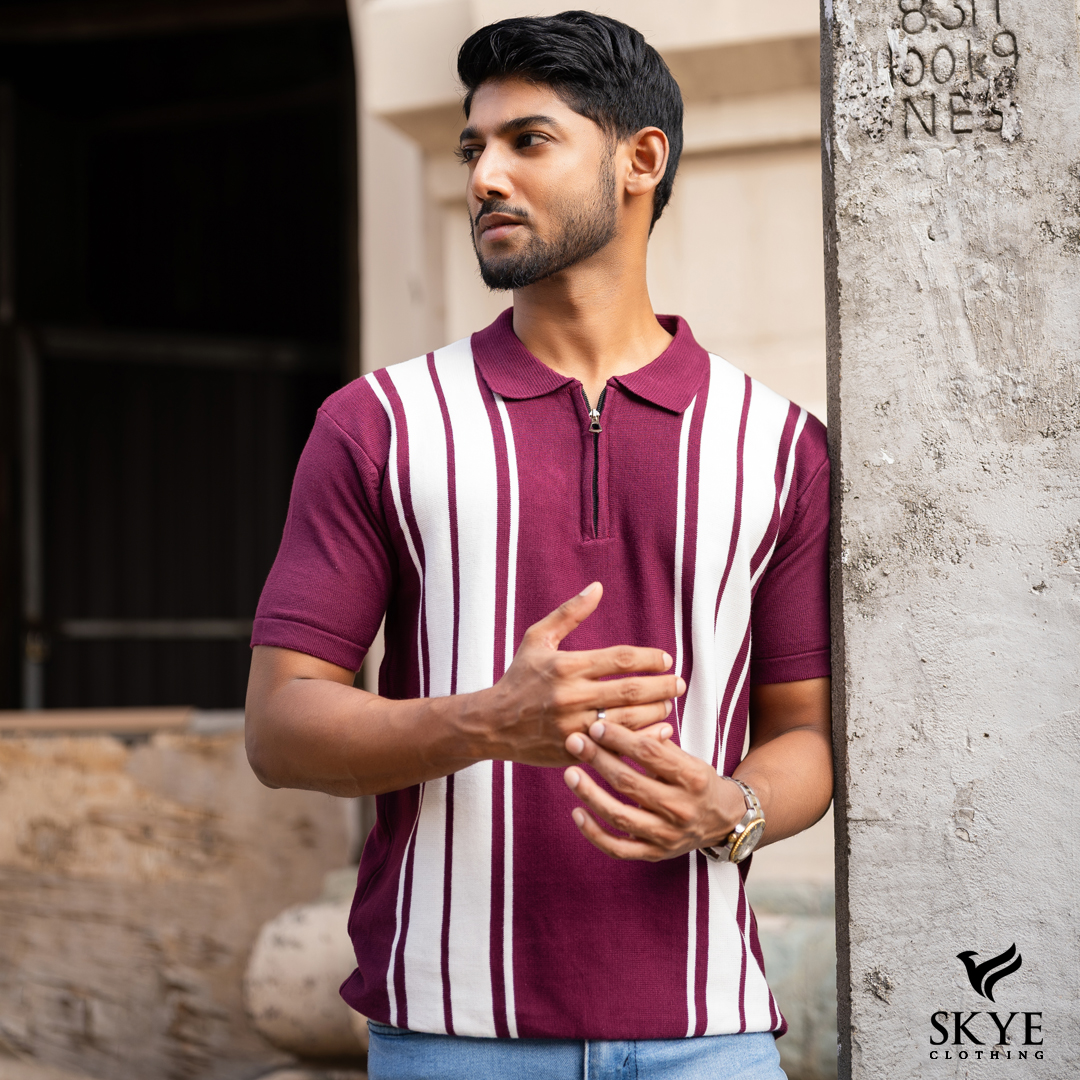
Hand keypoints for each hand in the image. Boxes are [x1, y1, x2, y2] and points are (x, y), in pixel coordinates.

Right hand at [472, 582, 684, 766]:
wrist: (492, 724)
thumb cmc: (518, 677)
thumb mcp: (537, 639)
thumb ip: (569, 614)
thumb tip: (597, 587)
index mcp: (566, 666)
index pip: (621, 659)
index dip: (650, 659)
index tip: (666, 659)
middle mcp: (571, 696)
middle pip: (631, 691)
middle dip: (662, 687)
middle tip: (680, 684)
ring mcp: (573, 726)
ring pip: (628, 720)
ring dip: (655, 712)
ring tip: (668, 704)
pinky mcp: (574, 750)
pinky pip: (617, 746)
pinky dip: (642, 738)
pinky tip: (658, 730)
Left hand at [562, 720, 746, 860]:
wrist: (722, 821)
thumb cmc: (697, 782)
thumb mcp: (688, 758)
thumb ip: (658, 743)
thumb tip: (624, 721)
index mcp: (691, 778)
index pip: (649, 754)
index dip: (620, 738)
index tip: (595, 725)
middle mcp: (680, 808)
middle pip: (629, 782)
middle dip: (597, 760)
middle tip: (574, 742)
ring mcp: (666, 835)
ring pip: (619, 816)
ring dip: (589, 794)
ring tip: (569, 774)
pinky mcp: (654, 854)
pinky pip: (618, 848)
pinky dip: (594, 833)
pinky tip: (577, 812)